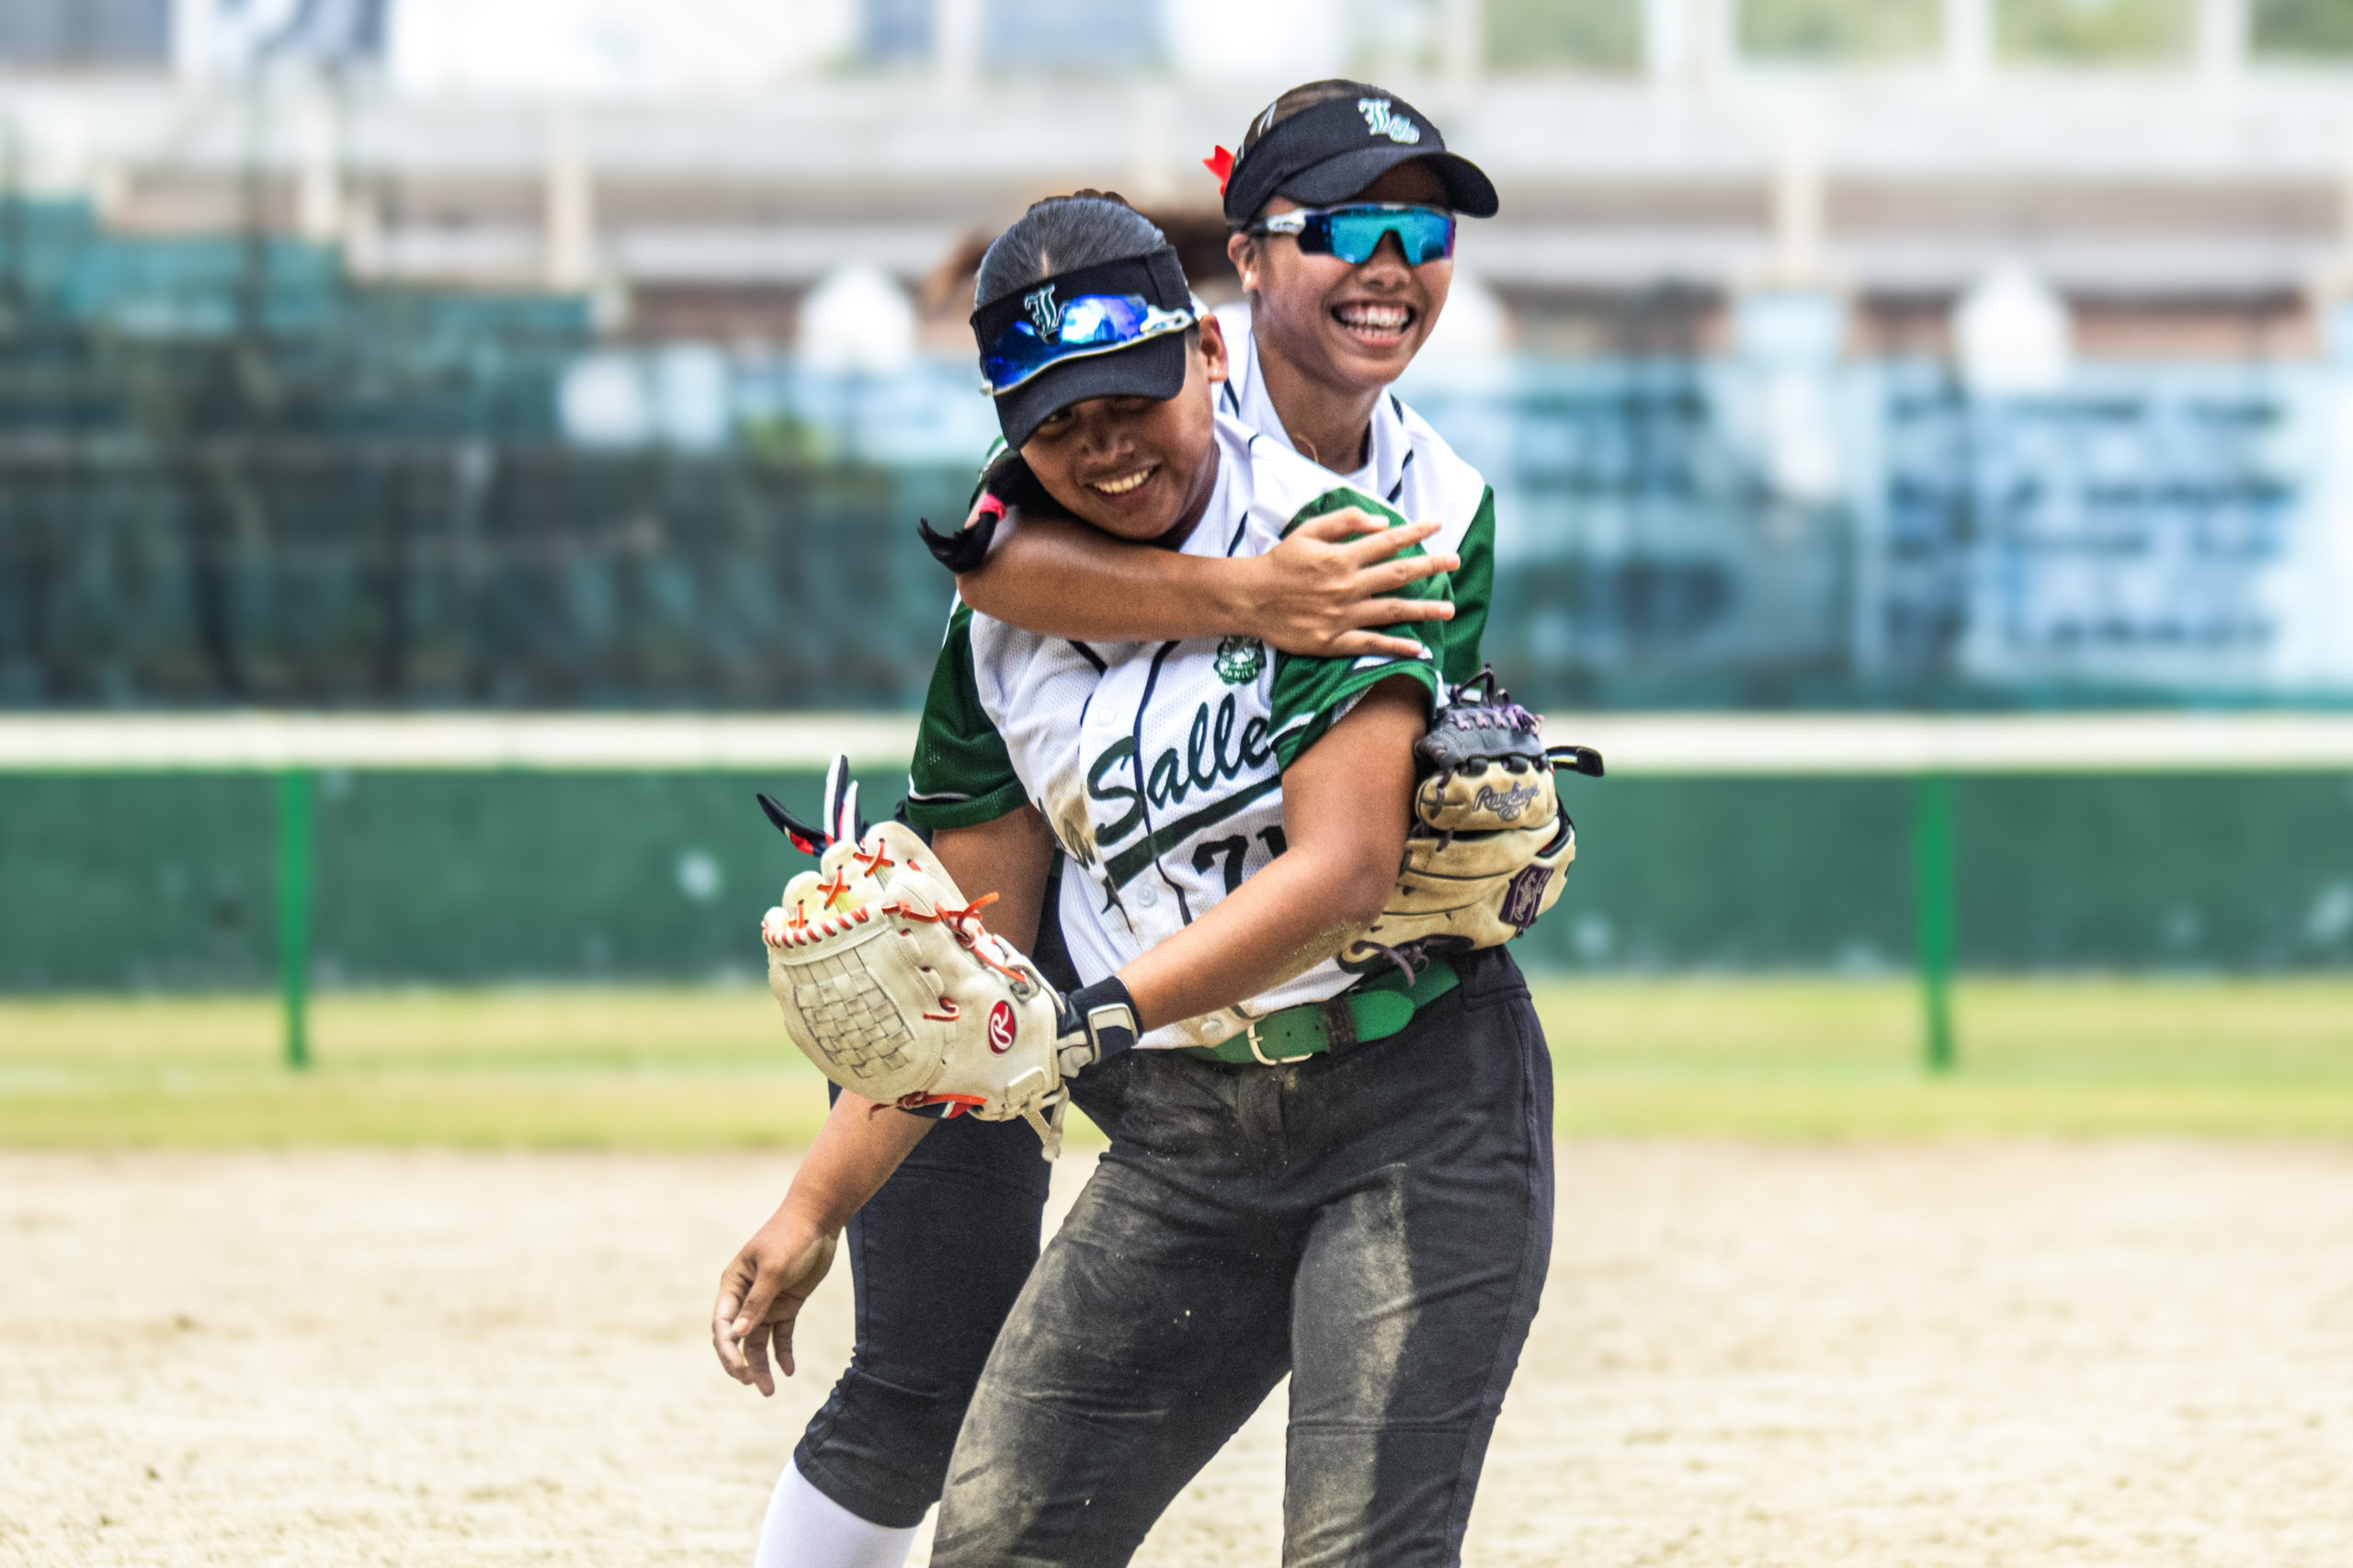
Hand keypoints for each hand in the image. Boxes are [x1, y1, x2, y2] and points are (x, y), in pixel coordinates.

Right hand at [712, 1204, 838, 1396]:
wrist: (818, 1220)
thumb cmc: (790, 1238)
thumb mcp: (773, 1270)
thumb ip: (757, 1302)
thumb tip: (737, 1334)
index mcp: (733, 1285)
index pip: (723, 1324)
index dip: (727, 1350)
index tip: (739, 1370)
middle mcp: (745, 1297)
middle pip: (737, 1338)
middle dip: (741, 1363)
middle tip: (752, 1384)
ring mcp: (766, 1302)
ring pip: (758, 1341)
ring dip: (761, 1365)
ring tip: (770, 1390)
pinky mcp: (787, 1304)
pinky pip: (781, 1334)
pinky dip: (783, 1352)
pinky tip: (788, 1370)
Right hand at [1243, 510, 1457, 658]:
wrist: (1250, 599)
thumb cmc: (1280, 562)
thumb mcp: (1307, 531)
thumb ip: (1345, 521)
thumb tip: (1382, 522)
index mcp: (1341, 557)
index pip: (1388, 542)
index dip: (1415, 533)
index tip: (1437, 527)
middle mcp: (1347, 586)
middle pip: (1399, 574)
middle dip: (1431, 567)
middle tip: (1456, 562)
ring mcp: (1343, 616)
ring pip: (1393, 611)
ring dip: (1425, 609)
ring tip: (1449, 608)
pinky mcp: (1334, 641)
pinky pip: (1371, 644)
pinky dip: (1396, 646)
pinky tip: (1419, 646)